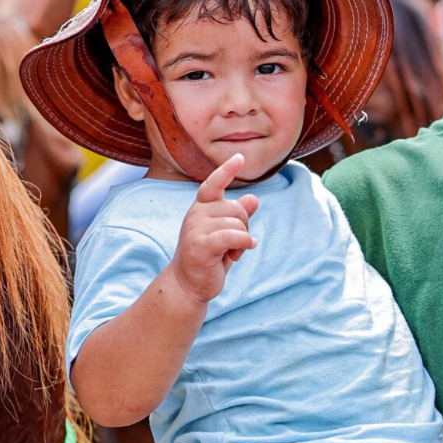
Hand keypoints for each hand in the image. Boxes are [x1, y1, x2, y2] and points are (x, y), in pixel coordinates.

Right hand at [167, 154, 259, 304]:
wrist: (188, 285)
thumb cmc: (209, 257)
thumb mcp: (226, 234)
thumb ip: (238, 217)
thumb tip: (254, 199)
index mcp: (201, 207)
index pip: (213, 184)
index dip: (227, 170)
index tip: (239, 157)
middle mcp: (196, 214)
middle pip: (237, 208)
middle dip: (244, 226)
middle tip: (235, 244)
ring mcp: (195, 229)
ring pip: (237, 224)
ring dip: (242, 240)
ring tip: (232, 253)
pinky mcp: (200, 245)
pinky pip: (233, 236)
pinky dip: (243, 243)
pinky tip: (240, 253)